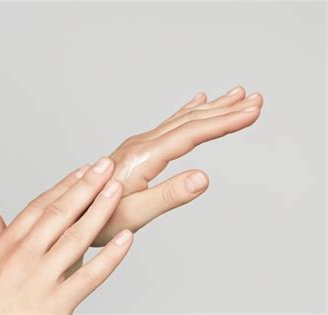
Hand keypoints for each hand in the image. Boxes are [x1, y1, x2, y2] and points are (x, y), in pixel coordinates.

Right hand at [0, 158, 131, 313]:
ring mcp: (41, 278)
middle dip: (85, 186)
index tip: (82, 170)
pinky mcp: (57, 303)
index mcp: (5, 246)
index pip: (39, 207)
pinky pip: (89, 276)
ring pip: (76, 236)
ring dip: (99, 210)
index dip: (63, 186)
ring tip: (116, 189)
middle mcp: (24, 256)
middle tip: (105, 166)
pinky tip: (127, 239)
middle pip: (60, 213)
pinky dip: (111, 257)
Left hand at [95, 86, 262, 244]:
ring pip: (181, 121)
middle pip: (190, 121)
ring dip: (211, 108)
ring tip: (236, 96)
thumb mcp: (135, 213)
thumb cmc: (100, 216)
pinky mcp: (139, 150)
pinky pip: (169, 126)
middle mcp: (142, 144)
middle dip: (225, 110)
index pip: (191, 134)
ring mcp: (139, 145)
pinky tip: (197, 103)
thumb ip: (169, 195)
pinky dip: (187, 112)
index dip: (223, 122)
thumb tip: (203, 177)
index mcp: (144, 157)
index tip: (251, 112)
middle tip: (255, 99)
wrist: (72, 211)